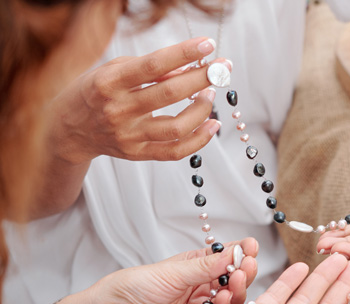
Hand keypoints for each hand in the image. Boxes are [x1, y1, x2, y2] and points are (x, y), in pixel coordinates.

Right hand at [49, 37, 228, 164]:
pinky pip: (175, 151)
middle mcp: (118, 110)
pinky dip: (200, 139)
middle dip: (202, 78)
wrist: (68, 128)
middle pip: (170, 94)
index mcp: (109, 82)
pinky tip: (212, 124)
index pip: (153, 65)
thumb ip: (150, 69)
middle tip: (222, 69)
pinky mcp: (138, 153)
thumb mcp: (114, 70)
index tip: (207, 45)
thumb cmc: (95, 92)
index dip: (184, 53)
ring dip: (202, 109)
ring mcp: (128, 135)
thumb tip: (189, 67)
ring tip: (211, 94)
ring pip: (176, 126)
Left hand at [87, 238, 258, 303]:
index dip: (239, 254)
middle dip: (243, 273)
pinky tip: (224, 302)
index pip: (224, 261)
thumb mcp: (171, 272)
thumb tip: (234, 252)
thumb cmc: (129, 290)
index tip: (251, 247)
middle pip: (231, 283)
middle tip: (248, 265)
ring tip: (238, 282)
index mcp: (193, 270)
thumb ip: (205, 266)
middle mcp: (199, 292)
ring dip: (237, 293)